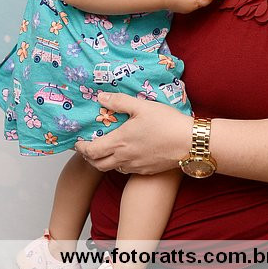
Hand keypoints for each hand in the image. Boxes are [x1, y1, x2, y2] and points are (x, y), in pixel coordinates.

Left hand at [74, 91, 192, 174]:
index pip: (91, 151)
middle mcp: (124, 158)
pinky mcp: (147, 171)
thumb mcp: (142, 106)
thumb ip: (120, 101)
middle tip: (87, 148)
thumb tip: (101, 97)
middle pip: (98, 165)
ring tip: (105, 150)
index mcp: (120, 142)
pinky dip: (120, 164)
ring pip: (112, 169)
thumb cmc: (166, 122)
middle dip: (89, 158)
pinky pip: (127, 171)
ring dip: (104, 162)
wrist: (190, 143)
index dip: (81, 148)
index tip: (77, 143)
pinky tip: (126, 154)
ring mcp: (136, 166)